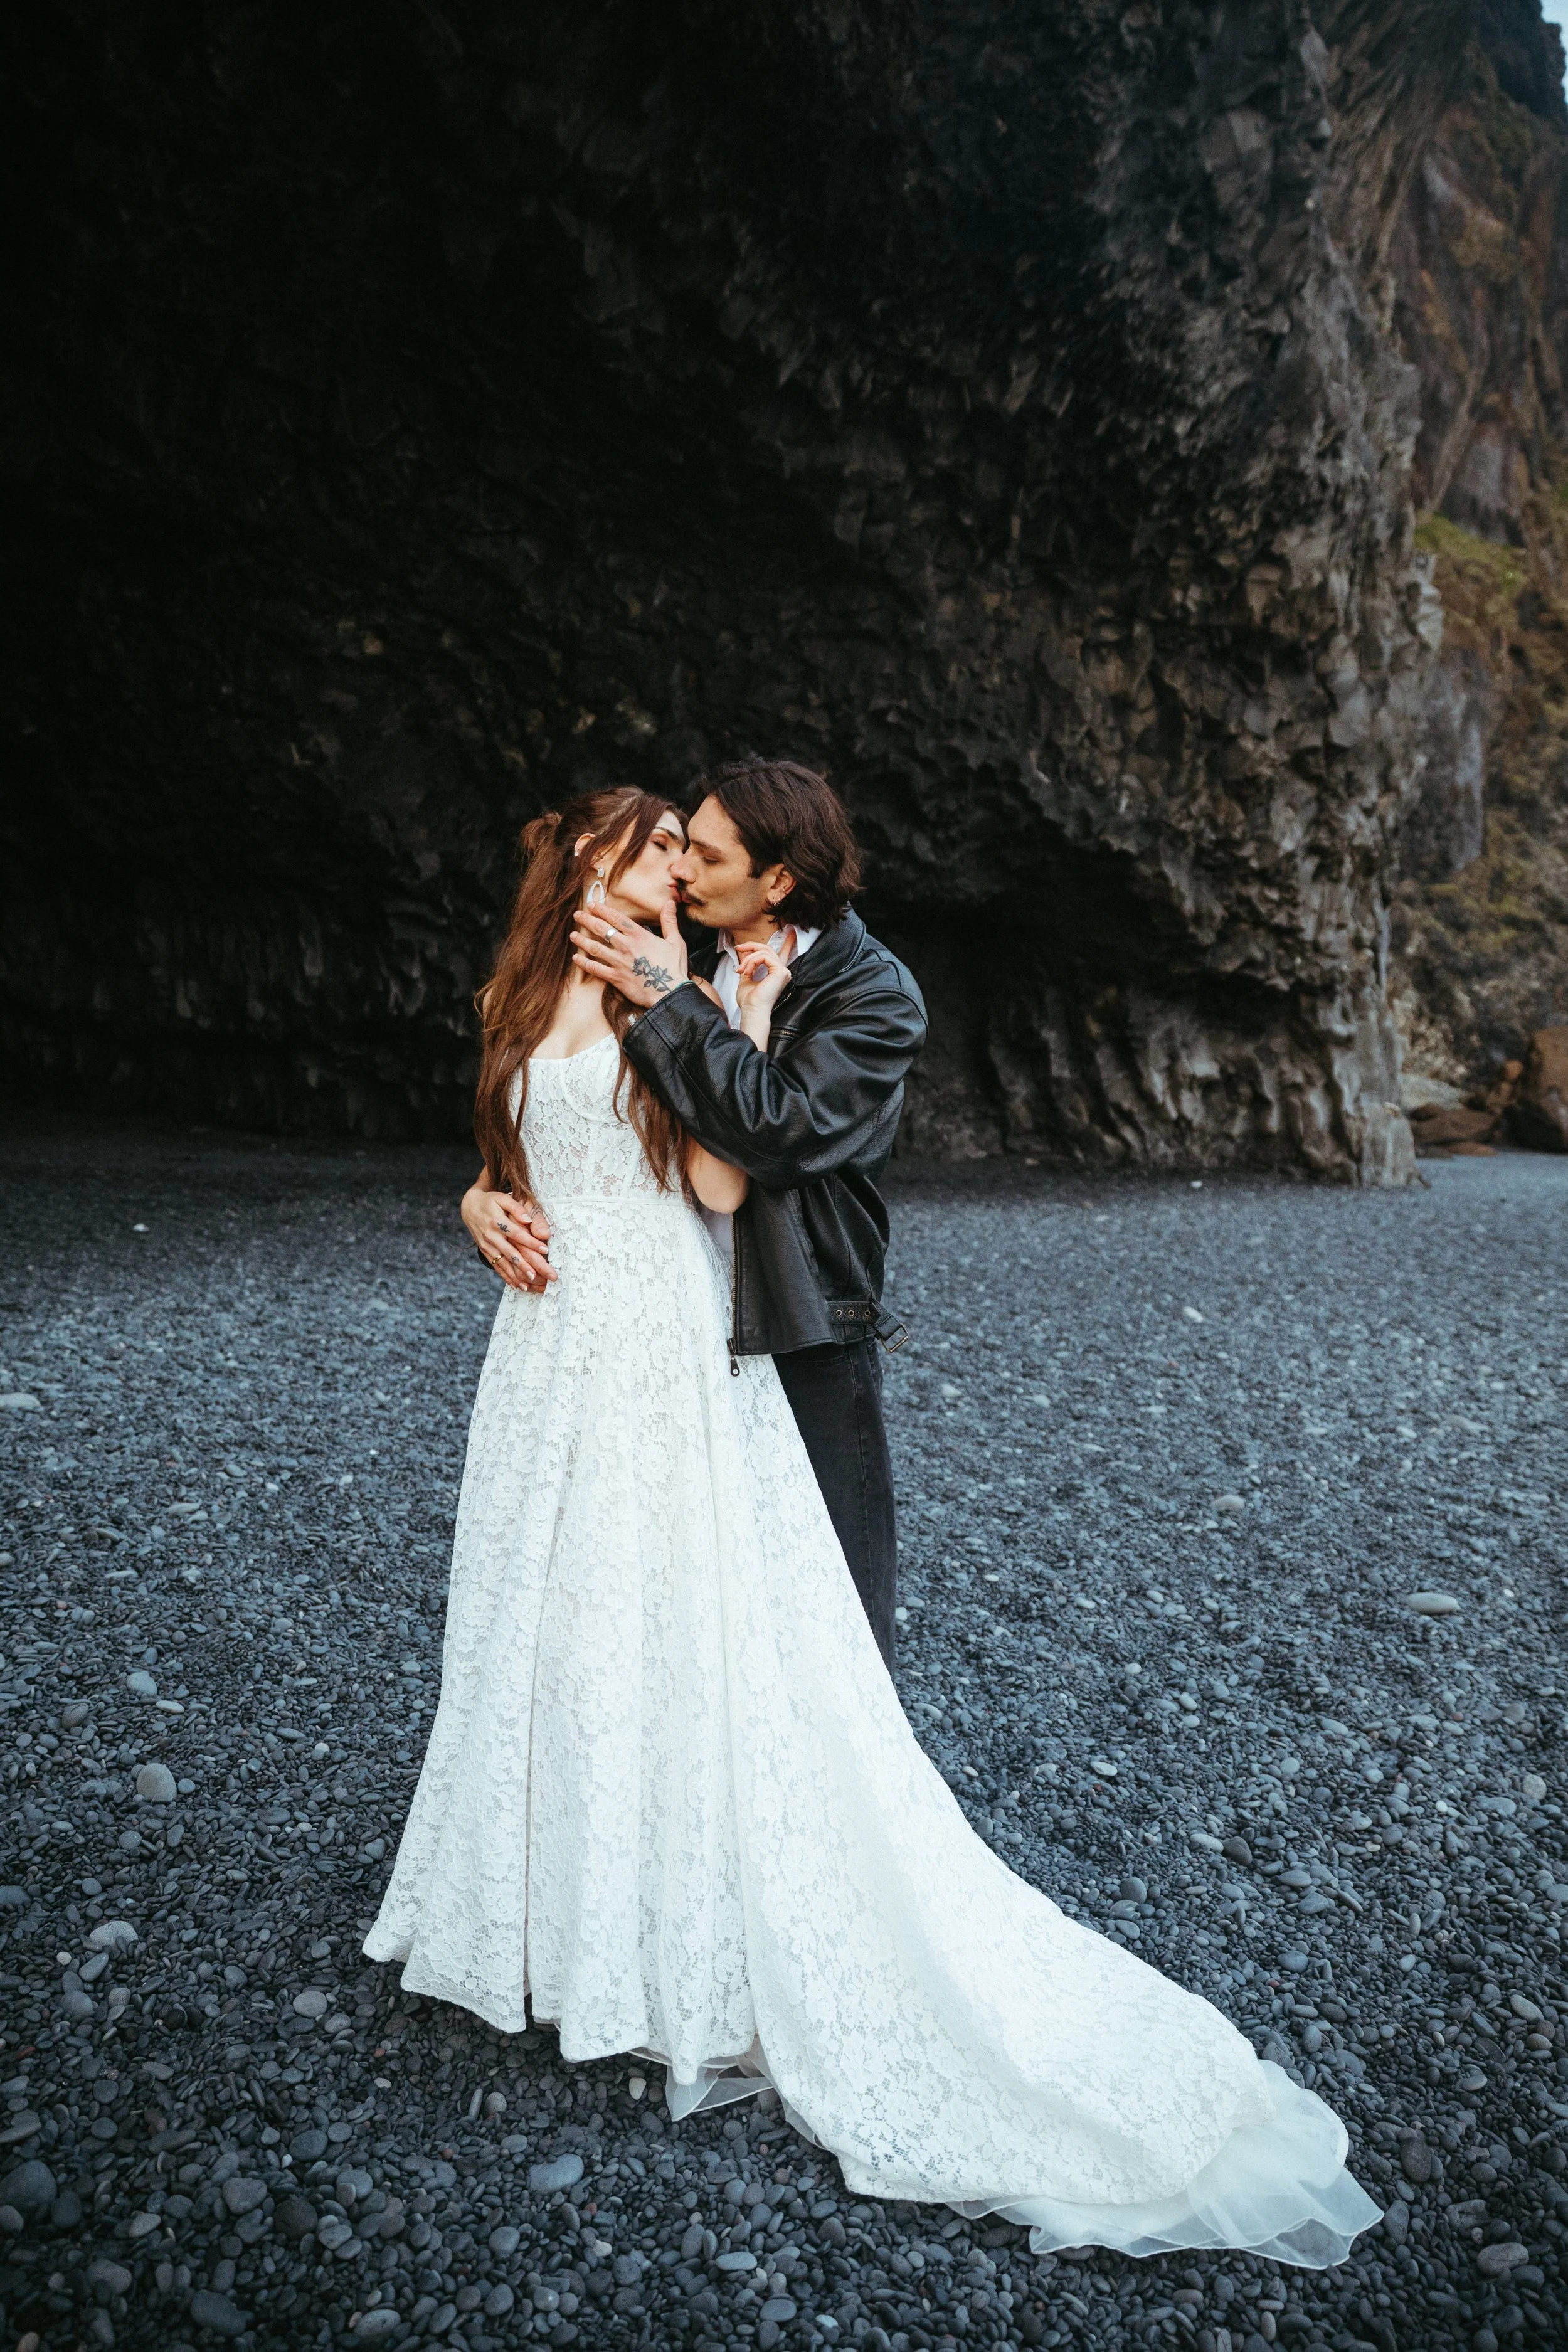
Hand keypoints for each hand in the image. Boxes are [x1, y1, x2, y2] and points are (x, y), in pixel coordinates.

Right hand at [462, 1184, 554, 1291]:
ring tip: (529, 1285)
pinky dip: (506, 1277)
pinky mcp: (485, 1252)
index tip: (545, 1250)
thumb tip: (528, 1221)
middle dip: (526, 1265)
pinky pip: (496, 1266)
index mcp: (496, 1221)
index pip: (516, 1233)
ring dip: (516, 1275)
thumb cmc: (491, 1201)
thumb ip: (516, 1208)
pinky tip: (516, 1286)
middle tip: (540, 1275)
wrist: (469, 1207)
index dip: (530, 1242)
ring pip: (503, 1263)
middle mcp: (491, 1235)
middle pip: (511, 1253)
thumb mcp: (502, 1198)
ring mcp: (487, 1245)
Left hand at [570, 899, 689, 1009]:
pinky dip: (584, 963)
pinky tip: (576, 959)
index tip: (592, 905)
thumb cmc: (674, 968)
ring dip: (582, 940)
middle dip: (587, 920)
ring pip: (595, 948)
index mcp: (639, 936)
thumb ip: (669, 921)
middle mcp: (626, 946)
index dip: (602, 910)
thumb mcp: (676, 941)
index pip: (616, 918)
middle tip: (577, 915)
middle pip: (601, 929)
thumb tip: (670, 903)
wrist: (669, 992)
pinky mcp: (615, 977)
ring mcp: (619, 962)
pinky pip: (595, 969)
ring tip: (573, 935)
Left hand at [734, 929, 795, 1019]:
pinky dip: (752, 962)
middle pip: (767, 949)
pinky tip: (747, 972)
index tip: (791, 931)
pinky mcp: (780, 971)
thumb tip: (745, 953)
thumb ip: (748, 965)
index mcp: (776, 974)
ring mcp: (783, 971)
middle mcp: (782, 972)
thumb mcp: (746, 978)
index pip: (784, 954)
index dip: (788, 942)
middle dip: (751, 946)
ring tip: (740, 970)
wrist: (752, 1011)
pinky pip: (763, 957)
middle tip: (738, 948)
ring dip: (748, 959)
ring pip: (764, 952)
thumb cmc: (749, 1001)